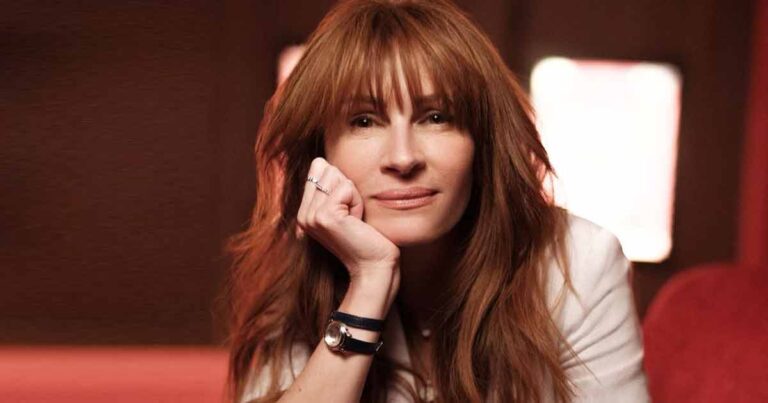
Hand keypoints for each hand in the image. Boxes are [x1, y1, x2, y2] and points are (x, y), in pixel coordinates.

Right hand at [297, 157, 400, 281]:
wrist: (373, 266)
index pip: (319, 167)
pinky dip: (357, 202)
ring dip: (353, 196)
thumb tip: (321, 161)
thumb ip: (331, 187)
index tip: (347, 210)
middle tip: (352, 217)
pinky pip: (346, 188)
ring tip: (354, 220)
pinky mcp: (324, 217)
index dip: (341, 183)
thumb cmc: (366, 237)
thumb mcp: (345, 208)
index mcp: (304, 211)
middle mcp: (302, 214)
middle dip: (347, 189)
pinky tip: (356, 222)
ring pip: (337, 177)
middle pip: (327, 169)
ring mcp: (310, 216)